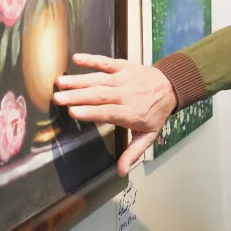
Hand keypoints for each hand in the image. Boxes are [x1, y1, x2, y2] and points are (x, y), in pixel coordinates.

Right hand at [54, 53, 176, 175]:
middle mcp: (127, 95)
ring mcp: (124, 79)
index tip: (74, 112)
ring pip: (100, 79)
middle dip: (78, 96)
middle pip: (101, 96)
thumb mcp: (148, 135)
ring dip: (79, 80)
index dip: (92, 112)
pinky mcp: (123, 66)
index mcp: (132, 113)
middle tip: (58, 98)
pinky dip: (92, 59)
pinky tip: (76, 58)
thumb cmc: (156, 113)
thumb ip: (133, 152)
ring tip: (60, 82)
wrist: (171, 86)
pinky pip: (107, 62)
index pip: (110, 113)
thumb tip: (120, 171)